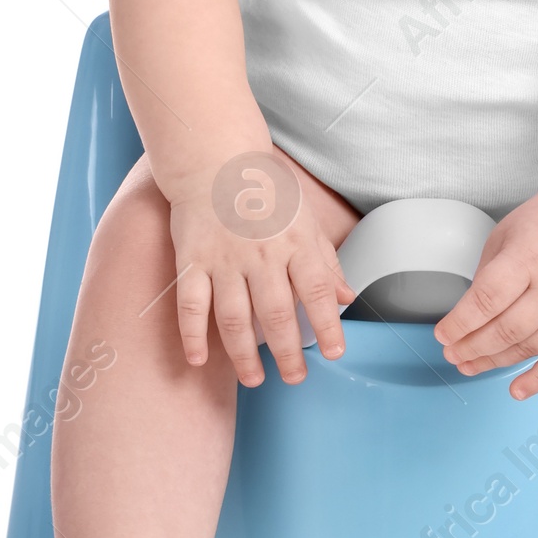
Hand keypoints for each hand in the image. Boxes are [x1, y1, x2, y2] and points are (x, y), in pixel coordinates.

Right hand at [167, 175, 353, 387]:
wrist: (214, 157)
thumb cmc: (266, 189)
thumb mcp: (306, 218)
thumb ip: (326, 260)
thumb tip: (346, 297)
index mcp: (295, 242)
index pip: (317, 292)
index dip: (328, 326)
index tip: (334, 354)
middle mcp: (262, 253)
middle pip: (277, 314)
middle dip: (288, 353)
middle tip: (295, 378)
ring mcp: (224, 258)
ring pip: (235, 318)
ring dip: (245, 355)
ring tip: (255, 379)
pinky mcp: (192, 259)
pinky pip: (192, 304)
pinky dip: (193, 335)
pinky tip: (199, 360)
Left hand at [433, 187, 537, 398]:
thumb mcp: (504, 236)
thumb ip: (487, 276)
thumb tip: (467, 320)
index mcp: (528, 257)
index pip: (487, 299)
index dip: (460, 323)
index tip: (443, 335)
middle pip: (507, 329)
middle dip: (472, 347)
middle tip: (452, 354)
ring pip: (530, 348)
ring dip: (495, 362)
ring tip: (471, 365)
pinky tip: (516, 390)